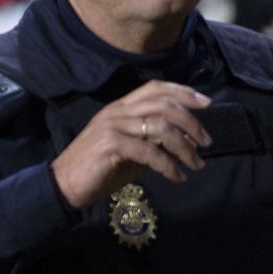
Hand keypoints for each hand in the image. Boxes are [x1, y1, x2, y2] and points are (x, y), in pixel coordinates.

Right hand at [50, 80, 212, 209]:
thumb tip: (187, 143)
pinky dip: (169, 166)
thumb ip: (154, 143)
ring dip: (185, 148)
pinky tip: (177, 177)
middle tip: (207, 142)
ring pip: (161, 128)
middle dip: (192, 123)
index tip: (206, 103)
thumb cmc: (98, 169)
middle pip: (164, 105)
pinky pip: (150, 152)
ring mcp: (112, 126)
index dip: (182, 91)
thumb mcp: (131, 152)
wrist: (65, 184)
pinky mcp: (111, 145)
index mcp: (119, 108)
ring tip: (196, 164)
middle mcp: (116, 112)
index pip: (154, 88)